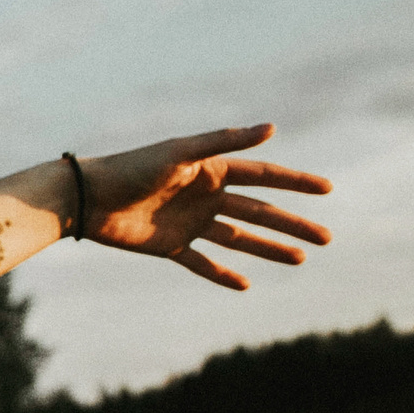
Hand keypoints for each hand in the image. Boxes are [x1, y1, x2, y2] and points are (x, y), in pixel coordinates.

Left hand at [82, 125, 331, 289]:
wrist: (86, 197)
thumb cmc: (130, 168)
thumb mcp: (179, 153)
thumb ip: (224, 142)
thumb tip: (273, 128)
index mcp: (210, 170)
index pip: (263, 177)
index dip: (294, 183)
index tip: (327, 189)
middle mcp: (204, 196)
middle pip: (258, 212)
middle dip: (291, 224)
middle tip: (326, 238)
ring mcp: (189, 222)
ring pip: (237, 239)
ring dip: (268, 248)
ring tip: (300, 259)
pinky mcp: (170, 245)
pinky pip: (201, 262)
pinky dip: (221, 273)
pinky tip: (244, 284)